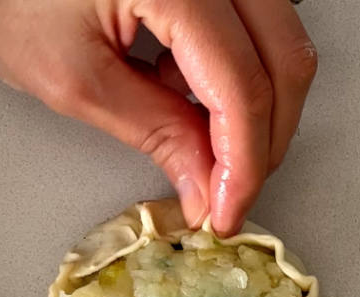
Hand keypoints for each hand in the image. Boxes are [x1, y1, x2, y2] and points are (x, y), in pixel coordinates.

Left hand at [0, 0, 317, 234]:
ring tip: (200, 143)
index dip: (244, 163)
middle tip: (230, 194)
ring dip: (254, 103)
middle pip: (285, 57)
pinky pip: (253, 20)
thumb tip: (208, 188)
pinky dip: (235, 69)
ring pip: (280, 38)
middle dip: (265, 138)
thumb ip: (155, 133)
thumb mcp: (74, 79)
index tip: (227, 213)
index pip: (242, 86)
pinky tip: (186, 90)